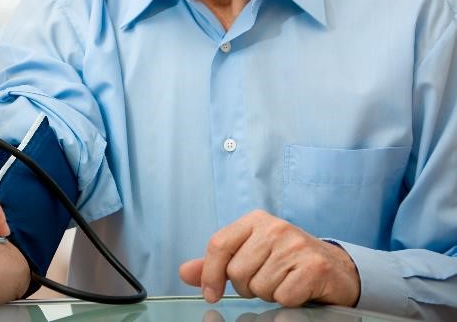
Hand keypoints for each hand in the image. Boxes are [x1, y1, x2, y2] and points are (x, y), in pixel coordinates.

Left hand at [179, 210, 360, 307]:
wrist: (335, 269)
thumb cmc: (285, 261)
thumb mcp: (249, 254)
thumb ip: (216, 264)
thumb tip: (184, 272)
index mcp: (255, 220)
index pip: (218, 244)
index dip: (209, 274)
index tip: (211, 294)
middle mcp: (275, 227)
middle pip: (237, 272)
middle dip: (247, 287)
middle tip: (265, 280)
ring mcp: (295, 245)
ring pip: (259, 287)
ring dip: (268, 293)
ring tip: (283, 282)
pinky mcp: (314, 267)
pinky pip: (282, 297)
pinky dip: (287, 300)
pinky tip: (298, 289)